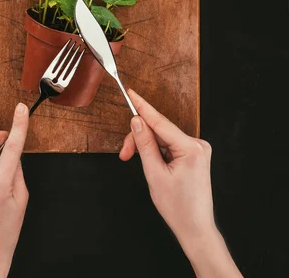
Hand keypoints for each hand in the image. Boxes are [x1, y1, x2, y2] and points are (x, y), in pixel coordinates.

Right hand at [120, 90, 241, 277]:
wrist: (195, 228)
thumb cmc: (178, 207)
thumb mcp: (155, 174)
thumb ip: (145, 145)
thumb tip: (137, 122)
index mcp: (191, 148)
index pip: (161, 122)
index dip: (143, 107)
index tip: (131, 92)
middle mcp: (198, 144)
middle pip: (160, 130)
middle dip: (139, 139)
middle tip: (124, 153)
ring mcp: (197, 149)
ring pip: (163, 138)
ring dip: (147, 147)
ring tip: (135, 161)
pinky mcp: (194, 154)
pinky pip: (170, 145)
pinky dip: (157, 151)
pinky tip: (152, 164)